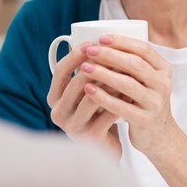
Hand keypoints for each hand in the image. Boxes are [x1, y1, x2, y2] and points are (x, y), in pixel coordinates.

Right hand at [46, 42, 121, 157]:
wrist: (105, 147)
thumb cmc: (96, 112)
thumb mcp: (85, 92)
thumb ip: (85, 72)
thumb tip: (97, 39)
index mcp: (54, 98)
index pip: (61, 71)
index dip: (76, 55)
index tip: (93, 42)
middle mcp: (58, 113)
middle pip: (77, 82)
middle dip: (98, 65)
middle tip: (115, 53)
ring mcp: (72, 127)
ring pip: (92, 97)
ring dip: (111, 81)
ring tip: (126, 70)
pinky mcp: (90, 138)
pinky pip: (107, 113)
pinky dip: (120, 100)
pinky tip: (132, 91)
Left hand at [80, 35, 177, 155]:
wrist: (158, 135)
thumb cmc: (144, 101)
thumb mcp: (146, 80)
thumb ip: (132, 64)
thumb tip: (100, 44)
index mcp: (163, 69)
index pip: (143, 49)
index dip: (122, 41)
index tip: (101, 38)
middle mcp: (163, 84)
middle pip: (135, 64)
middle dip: (109, 55)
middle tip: (89, 50)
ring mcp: (156, 103)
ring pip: (128, 84)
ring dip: (104, 73)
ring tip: (84, 67)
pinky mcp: (145, 120)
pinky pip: (121, 106)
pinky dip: (103, 97)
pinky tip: (88, 89)